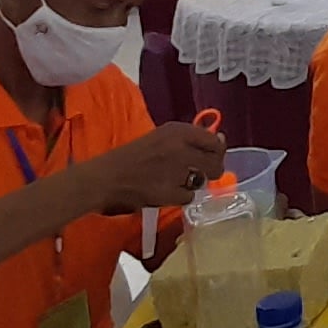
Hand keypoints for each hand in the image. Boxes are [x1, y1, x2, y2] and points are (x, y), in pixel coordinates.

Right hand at [75, 121, 230, 215]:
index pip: (214, 141)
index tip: (208, 156)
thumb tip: (221, 140)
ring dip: (192, 184)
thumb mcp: (161, 138)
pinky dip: (180, 197)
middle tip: (196, 174)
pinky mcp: (170, 191)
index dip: (215, 151)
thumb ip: (191, 139)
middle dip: (210, 171)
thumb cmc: (132, 156)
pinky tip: (165, 191)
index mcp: (177, 130)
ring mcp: (176, 170)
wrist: (107, 177)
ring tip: (174, 181)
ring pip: (203, 181)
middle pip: (215, 162)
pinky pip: (188, 197)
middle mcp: (180, 147)